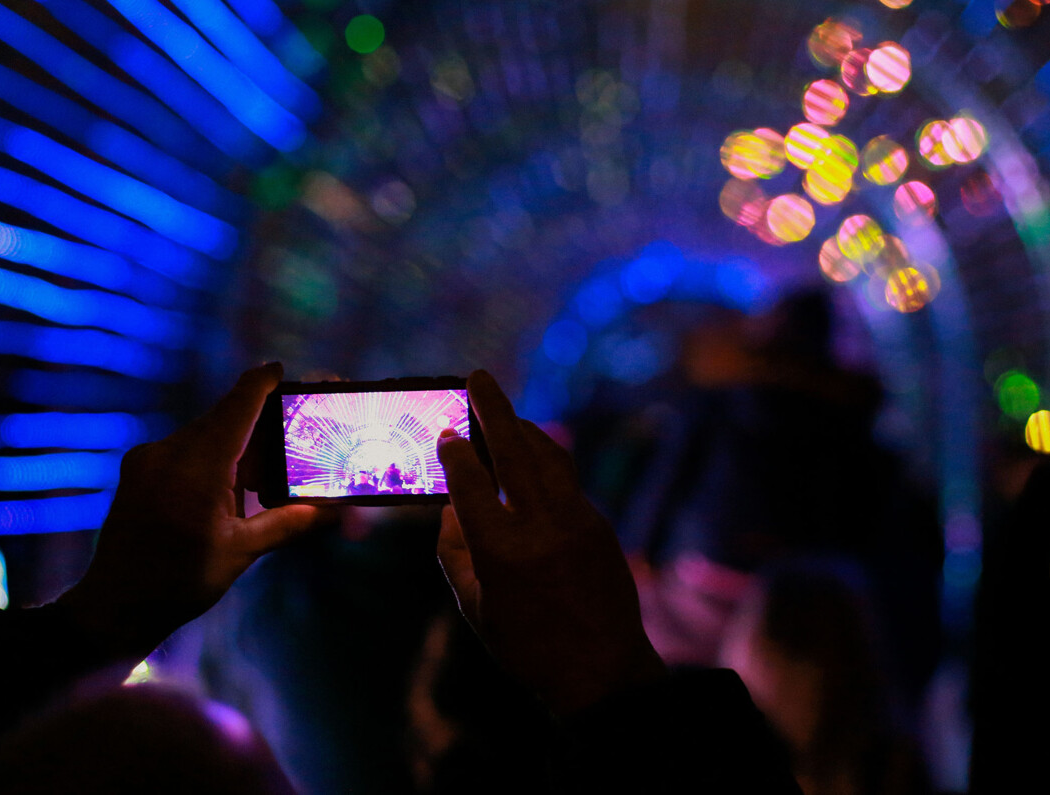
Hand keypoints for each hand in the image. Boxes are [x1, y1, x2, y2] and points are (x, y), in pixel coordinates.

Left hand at [59, 363, 316, 657]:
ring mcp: (148, 460)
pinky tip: (230, 481)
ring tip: (264, 464)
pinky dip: (211, 455)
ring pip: (203, 434)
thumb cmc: (180, 581)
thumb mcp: (241, 552)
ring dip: (234, 441)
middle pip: (222, 418)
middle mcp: (168, 452)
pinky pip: (183, 450)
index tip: (281, 370)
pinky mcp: (138, 472)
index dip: (262, 384)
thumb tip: (333, 511)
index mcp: (198, 466)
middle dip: (256, 417)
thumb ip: (288, 523)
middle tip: (289, 423)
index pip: (237, 407)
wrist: (115, 606)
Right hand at [436, 370, 664, 714]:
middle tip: (478, 377)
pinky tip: (530, 457)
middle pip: (514, 450)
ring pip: (548, 457)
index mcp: (502, 552)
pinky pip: (566, 480)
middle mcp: (541, 527)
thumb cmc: (527, 647)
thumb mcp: (476, 606)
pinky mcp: (599, 525)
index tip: (446, 432)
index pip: (470, 484)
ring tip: (503, 412)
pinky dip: (544, 460)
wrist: (602, 672)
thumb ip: (455, 552)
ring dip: (523, 428)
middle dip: (493, 409)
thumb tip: (452, 506)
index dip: (455, 453)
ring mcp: (577, 521)